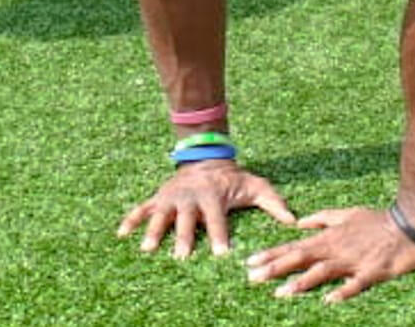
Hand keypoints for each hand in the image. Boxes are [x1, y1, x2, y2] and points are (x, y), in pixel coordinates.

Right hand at [118, 160, 296, 257]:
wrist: (206, 156)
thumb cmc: (233, 178)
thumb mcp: (256, 186)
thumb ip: (274, 203)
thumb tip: (293, 220)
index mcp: (214, 197)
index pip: (218, 221)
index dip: (220, 236)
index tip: (222, 254)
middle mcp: (192, 197)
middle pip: (187, 221)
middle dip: (185, 238)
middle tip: (182, 257)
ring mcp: (173, 197)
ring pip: (162, 215)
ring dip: (154, 231)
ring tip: (148, 249)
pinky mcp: (160, 197)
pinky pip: (142, 208)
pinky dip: (131, 219)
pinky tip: (121, 233)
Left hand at [245, 206, 414, 303]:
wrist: (409, 224)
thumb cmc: (377, 220)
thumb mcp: (346, 213)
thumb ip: (322, 218)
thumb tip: (299, 222)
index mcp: (329, 237)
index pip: (294, 246)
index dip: (272, 254)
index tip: (250, 262)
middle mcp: (336, 249)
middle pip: (301, 259)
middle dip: (276, 268)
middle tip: (253, 277)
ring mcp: (353, 261)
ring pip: (322, 272)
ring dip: (301, 282)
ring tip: (280, 292)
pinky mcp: (371, 272)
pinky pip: (355, 284)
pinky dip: (342, 291)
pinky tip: (328, 300)